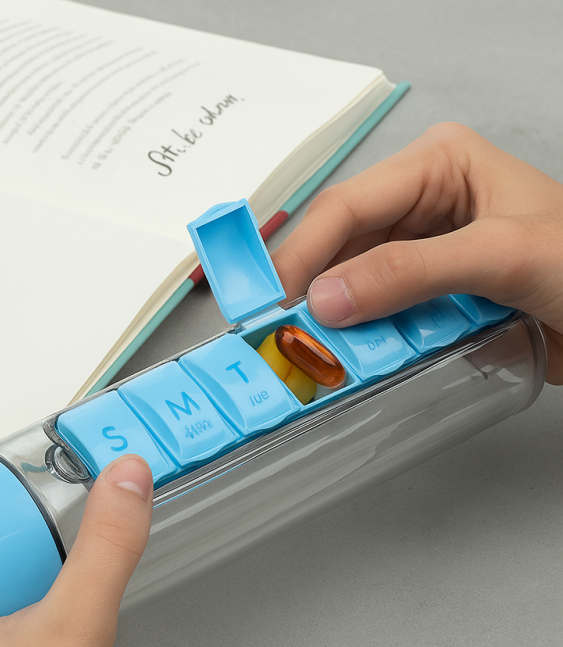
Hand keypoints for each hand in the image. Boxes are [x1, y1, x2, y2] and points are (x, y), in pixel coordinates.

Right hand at [273, 122, 562, 383]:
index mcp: (436, 166)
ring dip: (330, 317)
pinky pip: (376, 311)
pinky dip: (358, 336)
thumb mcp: (502, 256)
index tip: (271, 304)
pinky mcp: (426, 294)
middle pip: (340, 244)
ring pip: (351, 281)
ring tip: (299, 348)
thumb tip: (325, 299)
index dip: (302, 254)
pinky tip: (343, 354)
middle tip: (272, 331)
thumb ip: (411, 272)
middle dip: (309, 287)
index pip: (348, 206)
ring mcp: (421, 251)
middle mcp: (421, 203)